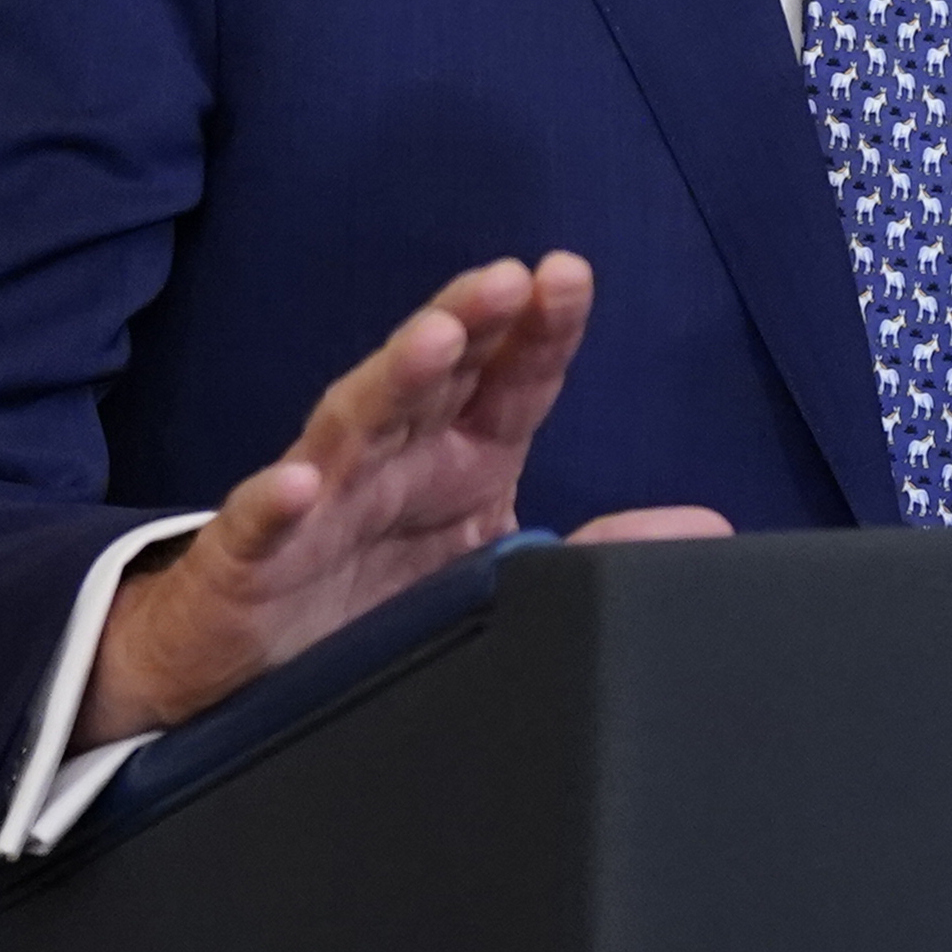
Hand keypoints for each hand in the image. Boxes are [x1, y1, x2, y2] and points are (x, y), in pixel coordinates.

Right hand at [80, 252, 725, 743]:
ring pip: (355, 427)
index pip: (511, 381)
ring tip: (433, 343)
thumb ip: (599, 548)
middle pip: (433, 378)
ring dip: (392, 381)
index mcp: (461, 459)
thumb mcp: (502, 571)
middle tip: (507, 280)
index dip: (540, 329)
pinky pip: (263, 528)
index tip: (570, 275)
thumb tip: (707, 527)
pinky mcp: (251, 561)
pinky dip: (280, 502)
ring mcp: (320, 503)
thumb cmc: (376, 601)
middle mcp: (394, 463)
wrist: (244, 677)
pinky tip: (302, 482)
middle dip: (469, 322)